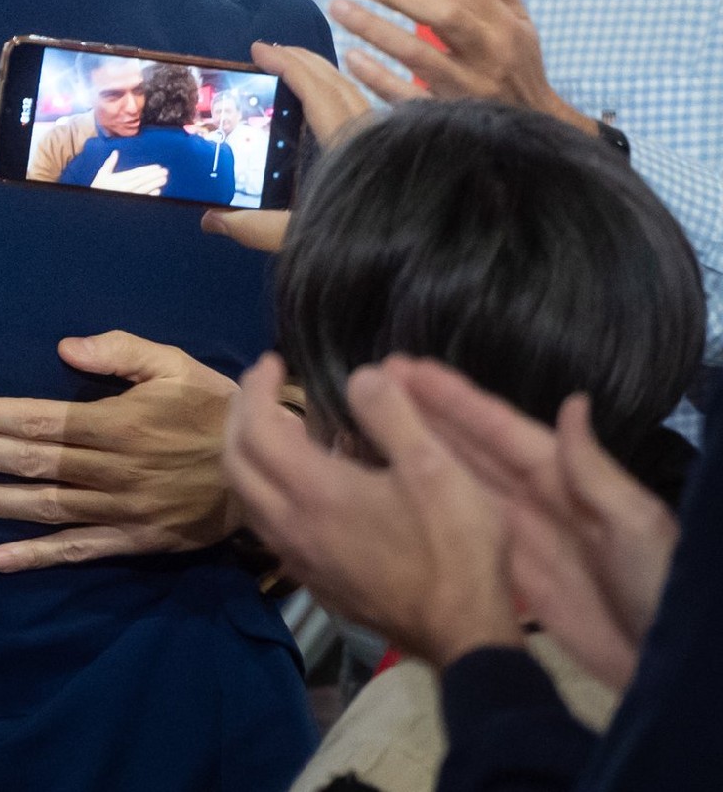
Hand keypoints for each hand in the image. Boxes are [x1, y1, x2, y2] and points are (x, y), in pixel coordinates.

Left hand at [0, 332, 240, 570]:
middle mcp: (114, 470)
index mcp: (119, 423)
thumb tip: (65, 347)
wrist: (269, 468)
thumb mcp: (175, 364)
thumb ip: (120, 351)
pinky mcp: (135, 541)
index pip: (43, 420)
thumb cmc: (213, 407)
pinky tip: (0, 558)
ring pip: (48, 507)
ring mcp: (122, 510)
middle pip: (35, 463)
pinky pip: (80, 550)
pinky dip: (39, 556)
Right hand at [89, 151, 167, 195]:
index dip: (148, 169)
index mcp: (119, 179)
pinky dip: (150, 195)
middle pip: (143, 180)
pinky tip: (158, 191)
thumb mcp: (102, 174)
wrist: (95, 199)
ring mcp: (128, 195)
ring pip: (145, 189)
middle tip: (165, 172)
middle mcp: (125, 187)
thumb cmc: (99, 186)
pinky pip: (142, 198)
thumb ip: (109, 163)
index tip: (157, 167)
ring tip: (164, 179)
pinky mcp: (130, 201)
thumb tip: (115, 152)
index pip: (137, 173)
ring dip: (155, 184)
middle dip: (155, 175)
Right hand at [201, 41, 373, 251]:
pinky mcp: (394, 154)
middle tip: (272, 51)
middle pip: (337, 82)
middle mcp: (370, 135)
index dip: (288, 65)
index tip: (259, 50)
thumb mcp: (305, 238)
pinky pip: (362, 110)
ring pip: (354, 93)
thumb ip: (258, 228)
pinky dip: (339, 95)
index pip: (316, 91)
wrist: (429, 257)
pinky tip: (327, 107)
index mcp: (349, 145)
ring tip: (294, 68)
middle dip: (303, 60)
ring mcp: (387, 143)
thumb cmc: (370, 244)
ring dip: (321, 75)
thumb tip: (210, 220)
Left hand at [225, 353, 522, 666]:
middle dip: (241, 416)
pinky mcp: (314, 580)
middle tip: (266, 388)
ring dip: (251, 454)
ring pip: (247, 497)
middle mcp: (289, 526)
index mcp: (312, 492)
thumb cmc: (452, 547)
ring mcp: (297, 558)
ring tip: (283, 426)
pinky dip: (269, 487)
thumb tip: (359, 376)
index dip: (256, 387)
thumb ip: (391, 413)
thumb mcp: (434, 467)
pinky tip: (305, 480)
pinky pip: (268, 523)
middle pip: (235, 462)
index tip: (273, 360)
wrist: (462, 634)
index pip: (255, 427)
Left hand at [330, 0, 591, 130]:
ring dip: (375, 28)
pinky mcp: (448, 117)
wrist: (534, 127)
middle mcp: (489, 54)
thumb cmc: (517, 63)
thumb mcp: (518, 19)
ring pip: (418, 55)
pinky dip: (378, 78)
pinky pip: (409, 97)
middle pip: (441, 13)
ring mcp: (468, 89)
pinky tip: (351, 58)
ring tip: (339, 7)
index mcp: (504, 24)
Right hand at [396, 361, 678, 690]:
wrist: (667, 670)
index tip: (407, 367)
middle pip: (472, 448)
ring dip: (421, 454)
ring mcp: (524, 537)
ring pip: (461, 485)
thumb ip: (594, 471)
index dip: (454, 397)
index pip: (500, 428)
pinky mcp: (515, 577)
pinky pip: (465, 532)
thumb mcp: (635, 524)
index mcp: (566, 478)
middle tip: (374, 384)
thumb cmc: (656, 586)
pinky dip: (431, 510)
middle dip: (426, 414)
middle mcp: (538, 498)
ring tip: (370, 428)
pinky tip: (397, 496)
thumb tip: (572, 401)